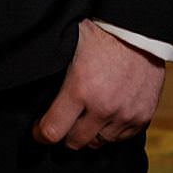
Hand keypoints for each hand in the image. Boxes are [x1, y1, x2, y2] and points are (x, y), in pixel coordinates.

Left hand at [32, 19, 165, 150]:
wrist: (139, 30)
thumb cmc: (101, 32)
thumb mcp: (69, 46)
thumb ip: (54, 71)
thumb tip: (30, 78)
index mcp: (80, 89)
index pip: (53, 130)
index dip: (41, 134)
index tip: (38, 132)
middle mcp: (103, 107)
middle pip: (76, 142)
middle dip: (65, 135)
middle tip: (62, 125)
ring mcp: (125, 114)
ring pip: (100, 142)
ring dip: (90, 134)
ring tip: (84, 120)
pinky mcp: (143, 116)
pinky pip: (122, 138)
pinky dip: (112, 132)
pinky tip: (105, 118)